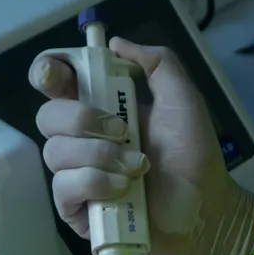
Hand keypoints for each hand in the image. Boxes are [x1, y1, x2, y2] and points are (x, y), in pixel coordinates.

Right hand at [30, 39, 253, 254]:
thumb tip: (116, 43)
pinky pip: (64, 188)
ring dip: (101, 156)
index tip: (59, 75)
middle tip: (124, 131)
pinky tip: (124, 189)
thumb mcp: (183, 100)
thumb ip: (158, 63)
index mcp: (101, 109)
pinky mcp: (78, 210)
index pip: (56, 83)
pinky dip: (95, 183)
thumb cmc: (195, 157)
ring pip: (55, 153)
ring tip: (138, 167)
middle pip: (46, 116)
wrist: (206, 211)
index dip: (48, 73)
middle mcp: (82, 140)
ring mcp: (77, 177)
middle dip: (82, 118)